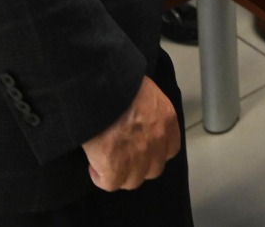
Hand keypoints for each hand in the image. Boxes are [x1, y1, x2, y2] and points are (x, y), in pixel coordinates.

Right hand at [81, 75, 180, 190]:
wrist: (98, 84)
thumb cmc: (118, 80)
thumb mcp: (143, 90)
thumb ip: (147, 110)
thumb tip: (136, 120)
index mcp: (166, 118)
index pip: (169, 149)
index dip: (153, 152)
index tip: (141, 149)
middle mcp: (156, 139)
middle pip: (153, 169)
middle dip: (137, 166)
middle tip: (121, 156)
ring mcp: (138, 155)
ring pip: (132, 180)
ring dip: (119, 173)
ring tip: (105, 161)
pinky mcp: (115, 165)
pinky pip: (110, 183)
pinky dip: (100, 177)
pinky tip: (94, 165)